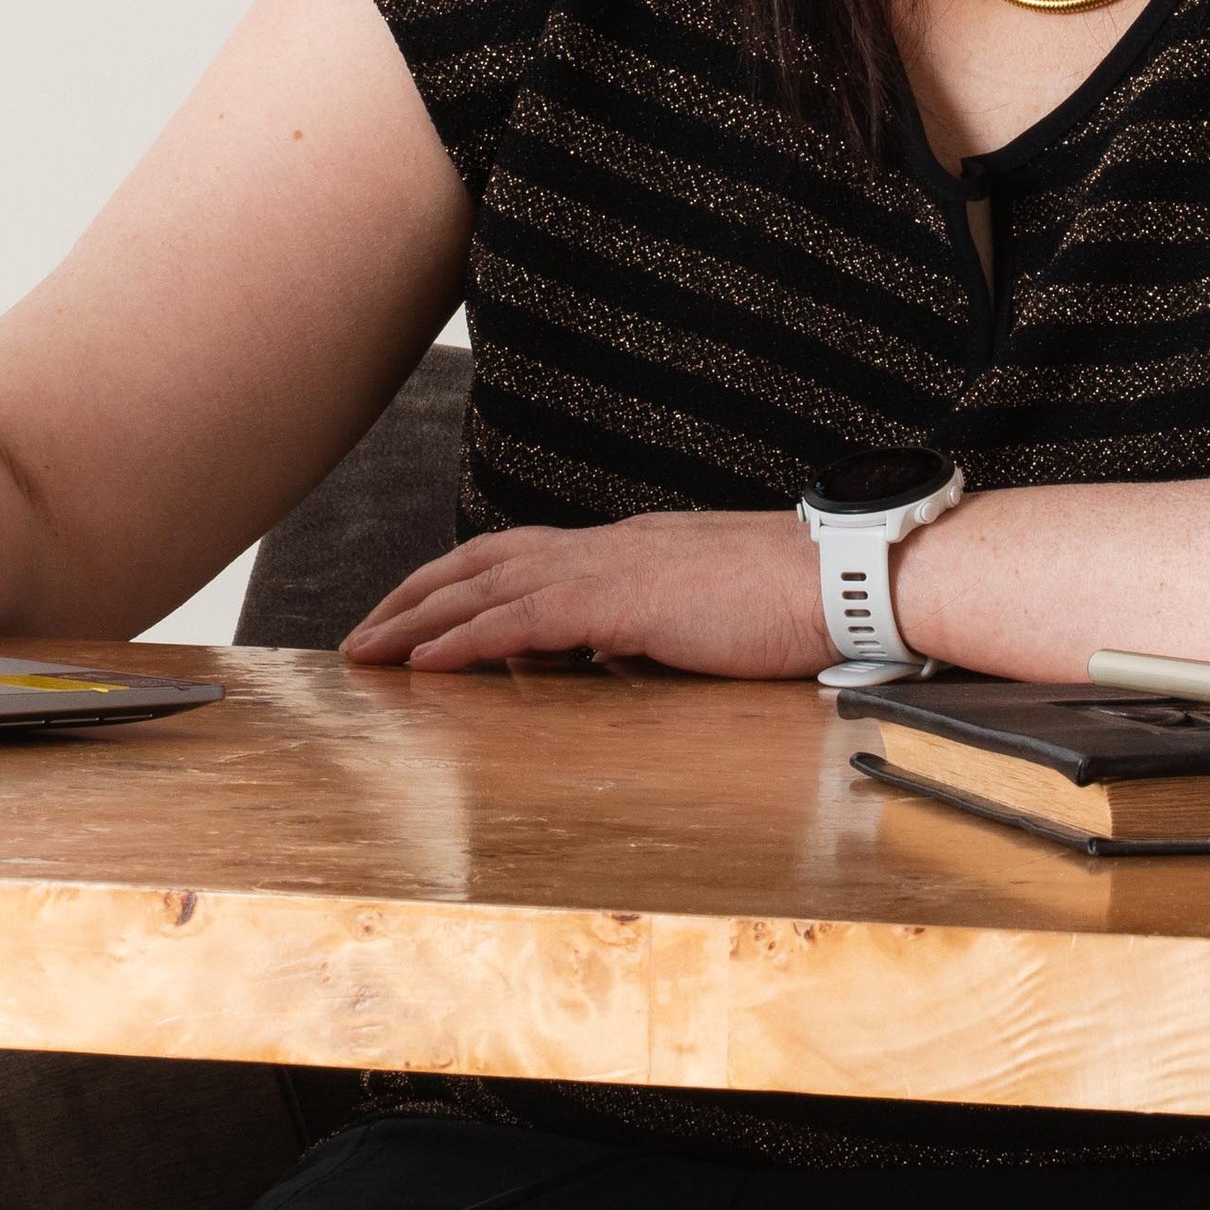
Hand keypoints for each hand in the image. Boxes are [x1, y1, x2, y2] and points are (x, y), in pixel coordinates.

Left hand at [341, 510, 832, 681]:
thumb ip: (650, 630)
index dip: (459, 583)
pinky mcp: (626, 600)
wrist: (849, 578)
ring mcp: (615, 567)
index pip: (521, 557)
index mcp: (629, 550)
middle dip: (415, 596)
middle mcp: (609, 547)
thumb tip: (609, 658)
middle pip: (484, 562)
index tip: (413, 614)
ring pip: (487, 586)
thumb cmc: (796, 603)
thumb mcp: (705, 617)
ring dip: (418, 619)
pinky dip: (465, 639)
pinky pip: (524, 620)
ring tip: (365, 651)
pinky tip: (425, 662)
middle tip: (361, 636)